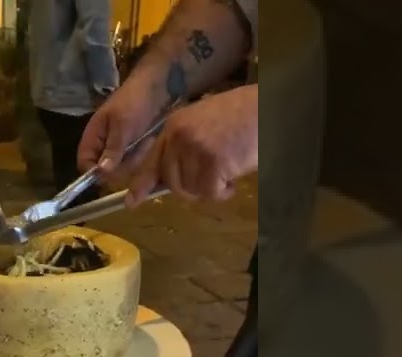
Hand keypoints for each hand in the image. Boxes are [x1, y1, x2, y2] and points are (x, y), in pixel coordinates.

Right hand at [76, 81, 165, 180]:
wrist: (155, 88)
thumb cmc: (134, 103)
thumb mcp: (123, 126)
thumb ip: (112, 150)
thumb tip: (101, 172)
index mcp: (92, 137)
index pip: (84, 163)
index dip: (95, 172)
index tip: (113, 172)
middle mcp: (102, 144)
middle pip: (104, 169)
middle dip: (122, 165)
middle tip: (137, 150)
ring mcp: (116, 146)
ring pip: (121, 167)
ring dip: (135, 159)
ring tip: (145, 142)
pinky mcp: (130, 146)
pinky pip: (132, 160)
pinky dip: (141, 154)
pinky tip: (148, 142)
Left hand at [126, 84, 257, 205]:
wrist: (270, 109)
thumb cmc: (243, 118)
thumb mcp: (205, 125)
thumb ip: (184, 147)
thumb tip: (169, 180)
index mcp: (174, 126)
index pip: (152, 161)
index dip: (142, 185)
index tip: (131, 203)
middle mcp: (178, 137)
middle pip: (172, 182)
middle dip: (190, 189)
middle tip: (213, 180)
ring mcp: (194, 149)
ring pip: (191, 190)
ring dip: (211, 189)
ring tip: (228, 169)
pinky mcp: (212, 163)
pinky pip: (210, 193)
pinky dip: (224, 192)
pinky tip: (234, 175)